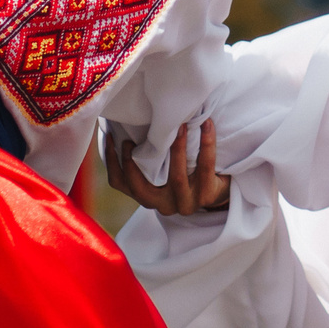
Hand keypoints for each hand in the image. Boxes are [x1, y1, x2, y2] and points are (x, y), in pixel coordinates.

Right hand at [111, 119, 229, 215]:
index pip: (119, 183)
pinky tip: (207, 124)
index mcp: (147, 196)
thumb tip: (125, 122)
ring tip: (179, 124)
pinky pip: (206, 166)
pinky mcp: (206, 196)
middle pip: (141, 189)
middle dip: (132, 163)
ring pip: (176, 177)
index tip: (111, 135)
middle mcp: (163, 204)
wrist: (218, 189)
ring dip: (176, 149)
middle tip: (132, 138)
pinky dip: (206, 143)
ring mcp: (185, 202)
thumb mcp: (160, 169)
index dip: (111, 161)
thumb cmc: (184, 170)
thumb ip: (146, 156)